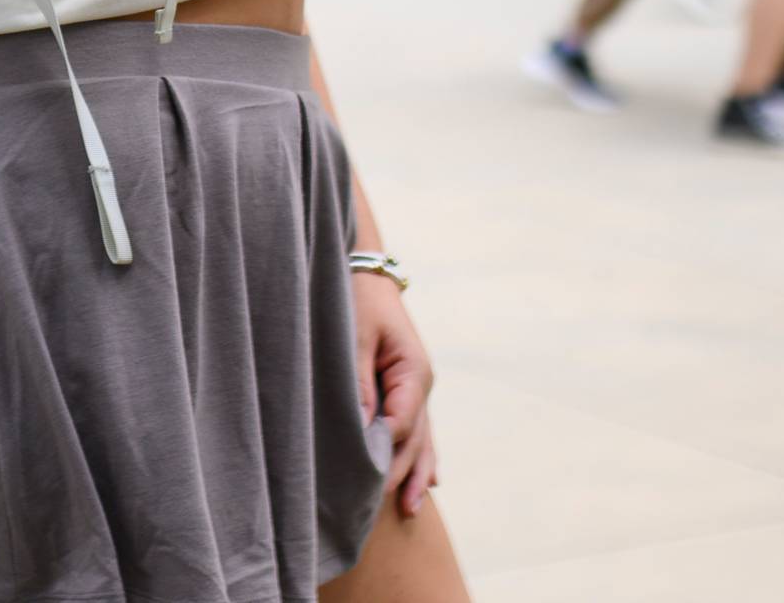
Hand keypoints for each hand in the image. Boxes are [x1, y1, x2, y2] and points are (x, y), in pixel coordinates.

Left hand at [354, 271, 441, 519]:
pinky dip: (421, 455)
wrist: (364, 273)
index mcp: (413, 372)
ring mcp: (417, 389)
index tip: (363, 479)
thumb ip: (358, 384)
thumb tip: (362, 430)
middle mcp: (421, 385)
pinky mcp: (405, 390)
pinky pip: (418, 429)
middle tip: (374, 508)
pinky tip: (429, 483)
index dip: (383, 452)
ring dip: (416, 472)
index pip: (402, 423)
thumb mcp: (354, 337)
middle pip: (414, 439)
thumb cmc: (356, 301)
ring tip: (410, 510)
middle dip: (400, 473)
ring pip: (421, 439)